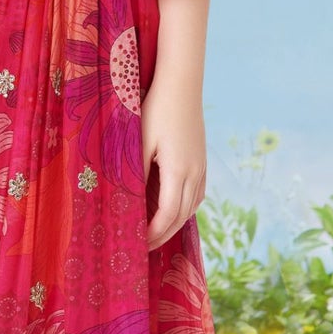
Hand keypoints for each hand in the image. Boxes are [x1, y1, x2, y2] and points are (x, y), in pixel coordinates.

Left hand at [140, 73, 206, 249]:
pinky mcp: (201, 160)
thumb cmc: (156, 111)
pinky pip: (196, 194)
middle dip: (163, 234)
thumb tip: (131, 202)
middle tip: (144, 247)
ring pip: (191, 206)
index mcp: (178, 170)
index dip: (154, 232)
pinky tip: (173, 210)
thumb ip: (137, 173)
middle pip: (181, 216)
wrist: (181, 86)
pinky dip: (184, 208)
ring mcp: (201, 167)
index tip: (139, 243)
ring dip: (174, 223)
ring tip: (156, 233)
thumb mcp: (139, 142)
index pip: (168, 214)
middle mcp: (194, 173)